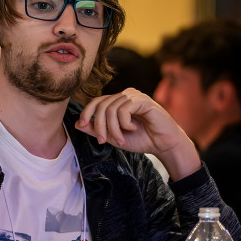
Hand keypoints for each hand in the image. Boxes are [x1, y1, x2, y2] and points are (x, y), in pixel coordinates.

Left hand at [75, 88, 199, 179]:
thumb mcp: (113, 136)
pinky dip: (124, 123)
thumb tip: (77, 123)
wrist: (163, 144)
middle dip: (100, 126)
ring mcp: (134, 96)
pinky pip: (124, 109)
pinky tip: (133, 128)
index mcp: (117, 102)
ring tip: (122, 138)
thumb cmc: (141, 139)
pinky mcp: (143, 100)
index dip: (86, 112)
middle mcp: (124, 95)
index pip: (96, 101)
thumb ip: (97, 130)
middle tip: (104, 141)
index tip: (83, 125)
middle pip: (101, 105)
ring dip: (113, 128)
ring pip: (111, 109)